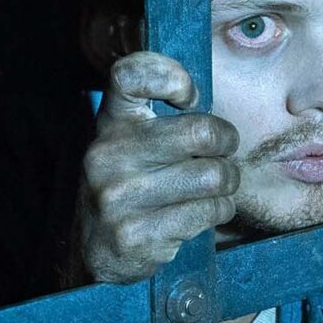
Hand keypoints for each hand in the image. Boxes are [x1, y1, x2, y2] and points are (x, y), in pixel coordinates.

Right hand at [77, 52, 240, 283]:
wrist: (94, 248)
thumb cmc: (131, 182)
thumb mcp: (132, 139)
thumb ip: (160, 111)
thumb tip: (202, 96)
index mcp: (111, 123)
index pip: (131, 75)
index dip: (172, 77)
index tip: (189, 98)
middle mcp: (108, 154)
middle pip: (202, 131)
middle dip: (226, 144)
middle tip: (221, 155)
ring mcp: (119, 196)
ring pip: (213, 176)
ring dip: (227, 184)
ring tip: (214, 189)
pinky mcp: (136, 234)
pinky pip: (208, 212)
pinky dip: (219, 211)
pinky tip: (204, 213)